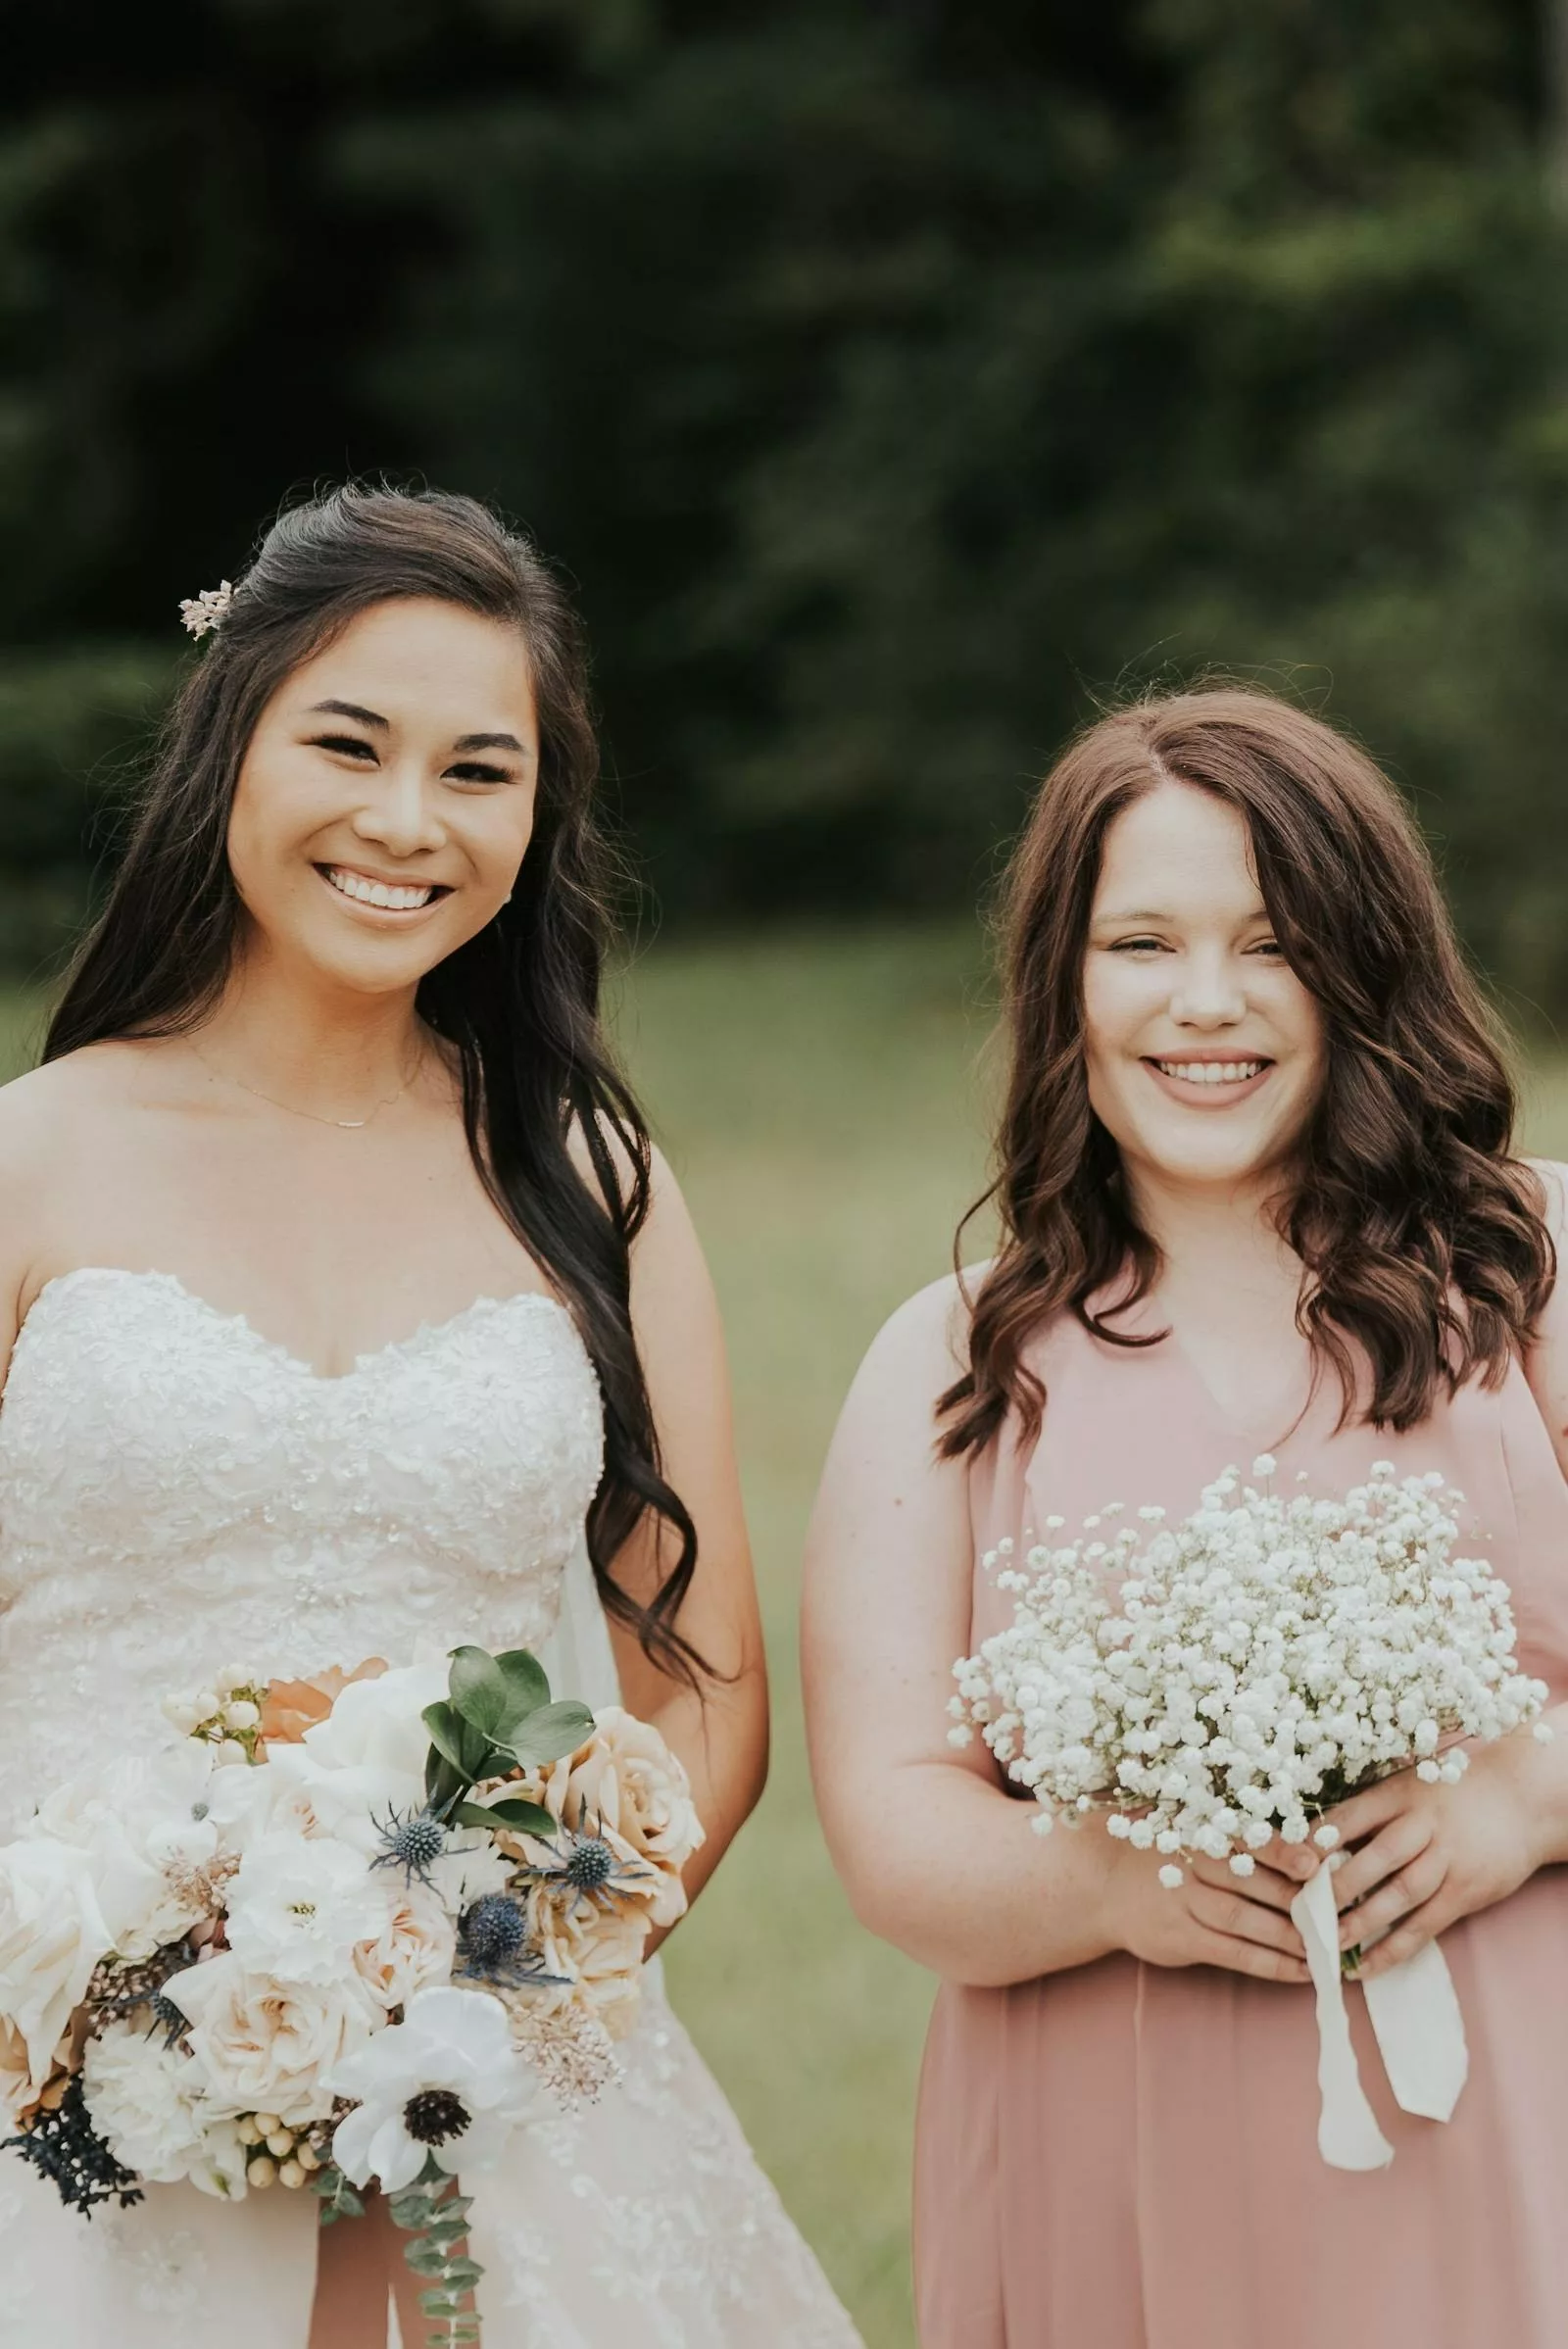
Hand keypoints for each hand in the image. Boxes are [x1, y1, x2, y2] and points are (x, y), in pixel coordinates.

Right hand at [1103, 1832, 1317, 1983]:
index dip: (1282, 1850)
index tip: (1315, 1862)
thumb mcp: (1182, 1824)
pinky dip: (1271, 1963)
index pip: (1245, 1839)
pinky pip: (1235, 1953)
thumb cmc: (1155, 1851)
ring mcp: (1184, 1903)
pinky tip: (1302, 1970)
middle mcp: (1190, 1864)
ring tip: (1330, 1945)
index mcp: (1196, 1830)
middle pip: (1252, 1881)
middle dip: (1298, 1898)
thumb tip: (1301, 1840)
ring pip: (1247, 1920)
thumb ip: (1228, 1829)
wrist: (1099, 1885)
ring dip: (1292, 1935)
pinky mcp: (1181, 1939)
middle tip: (1340, 1911)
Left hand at [1324, 1736, 1558, 1978]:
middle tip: (1300, 1909)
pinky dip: (1393, 1949)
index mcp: (1401, 1794)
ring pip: (1401, 1895)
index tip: (1287, 1862)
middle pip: (1377, 1856)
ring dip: (1361, 1922)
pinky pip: (1425, 1925)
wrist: (1518, 1803)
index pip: (1353, 1815)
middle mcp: (1425, 1825)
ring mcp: (1448, 1860)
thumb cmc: (1447, 1796)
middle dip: (1338, 1886)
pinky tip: (1365, 1966)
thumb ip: (1368, 1810)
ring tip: (1327, 1943)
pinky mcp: (1465, 1893)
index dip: (1319, 1839)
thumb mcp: (1407, 1786)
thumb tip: (1310, 1839)